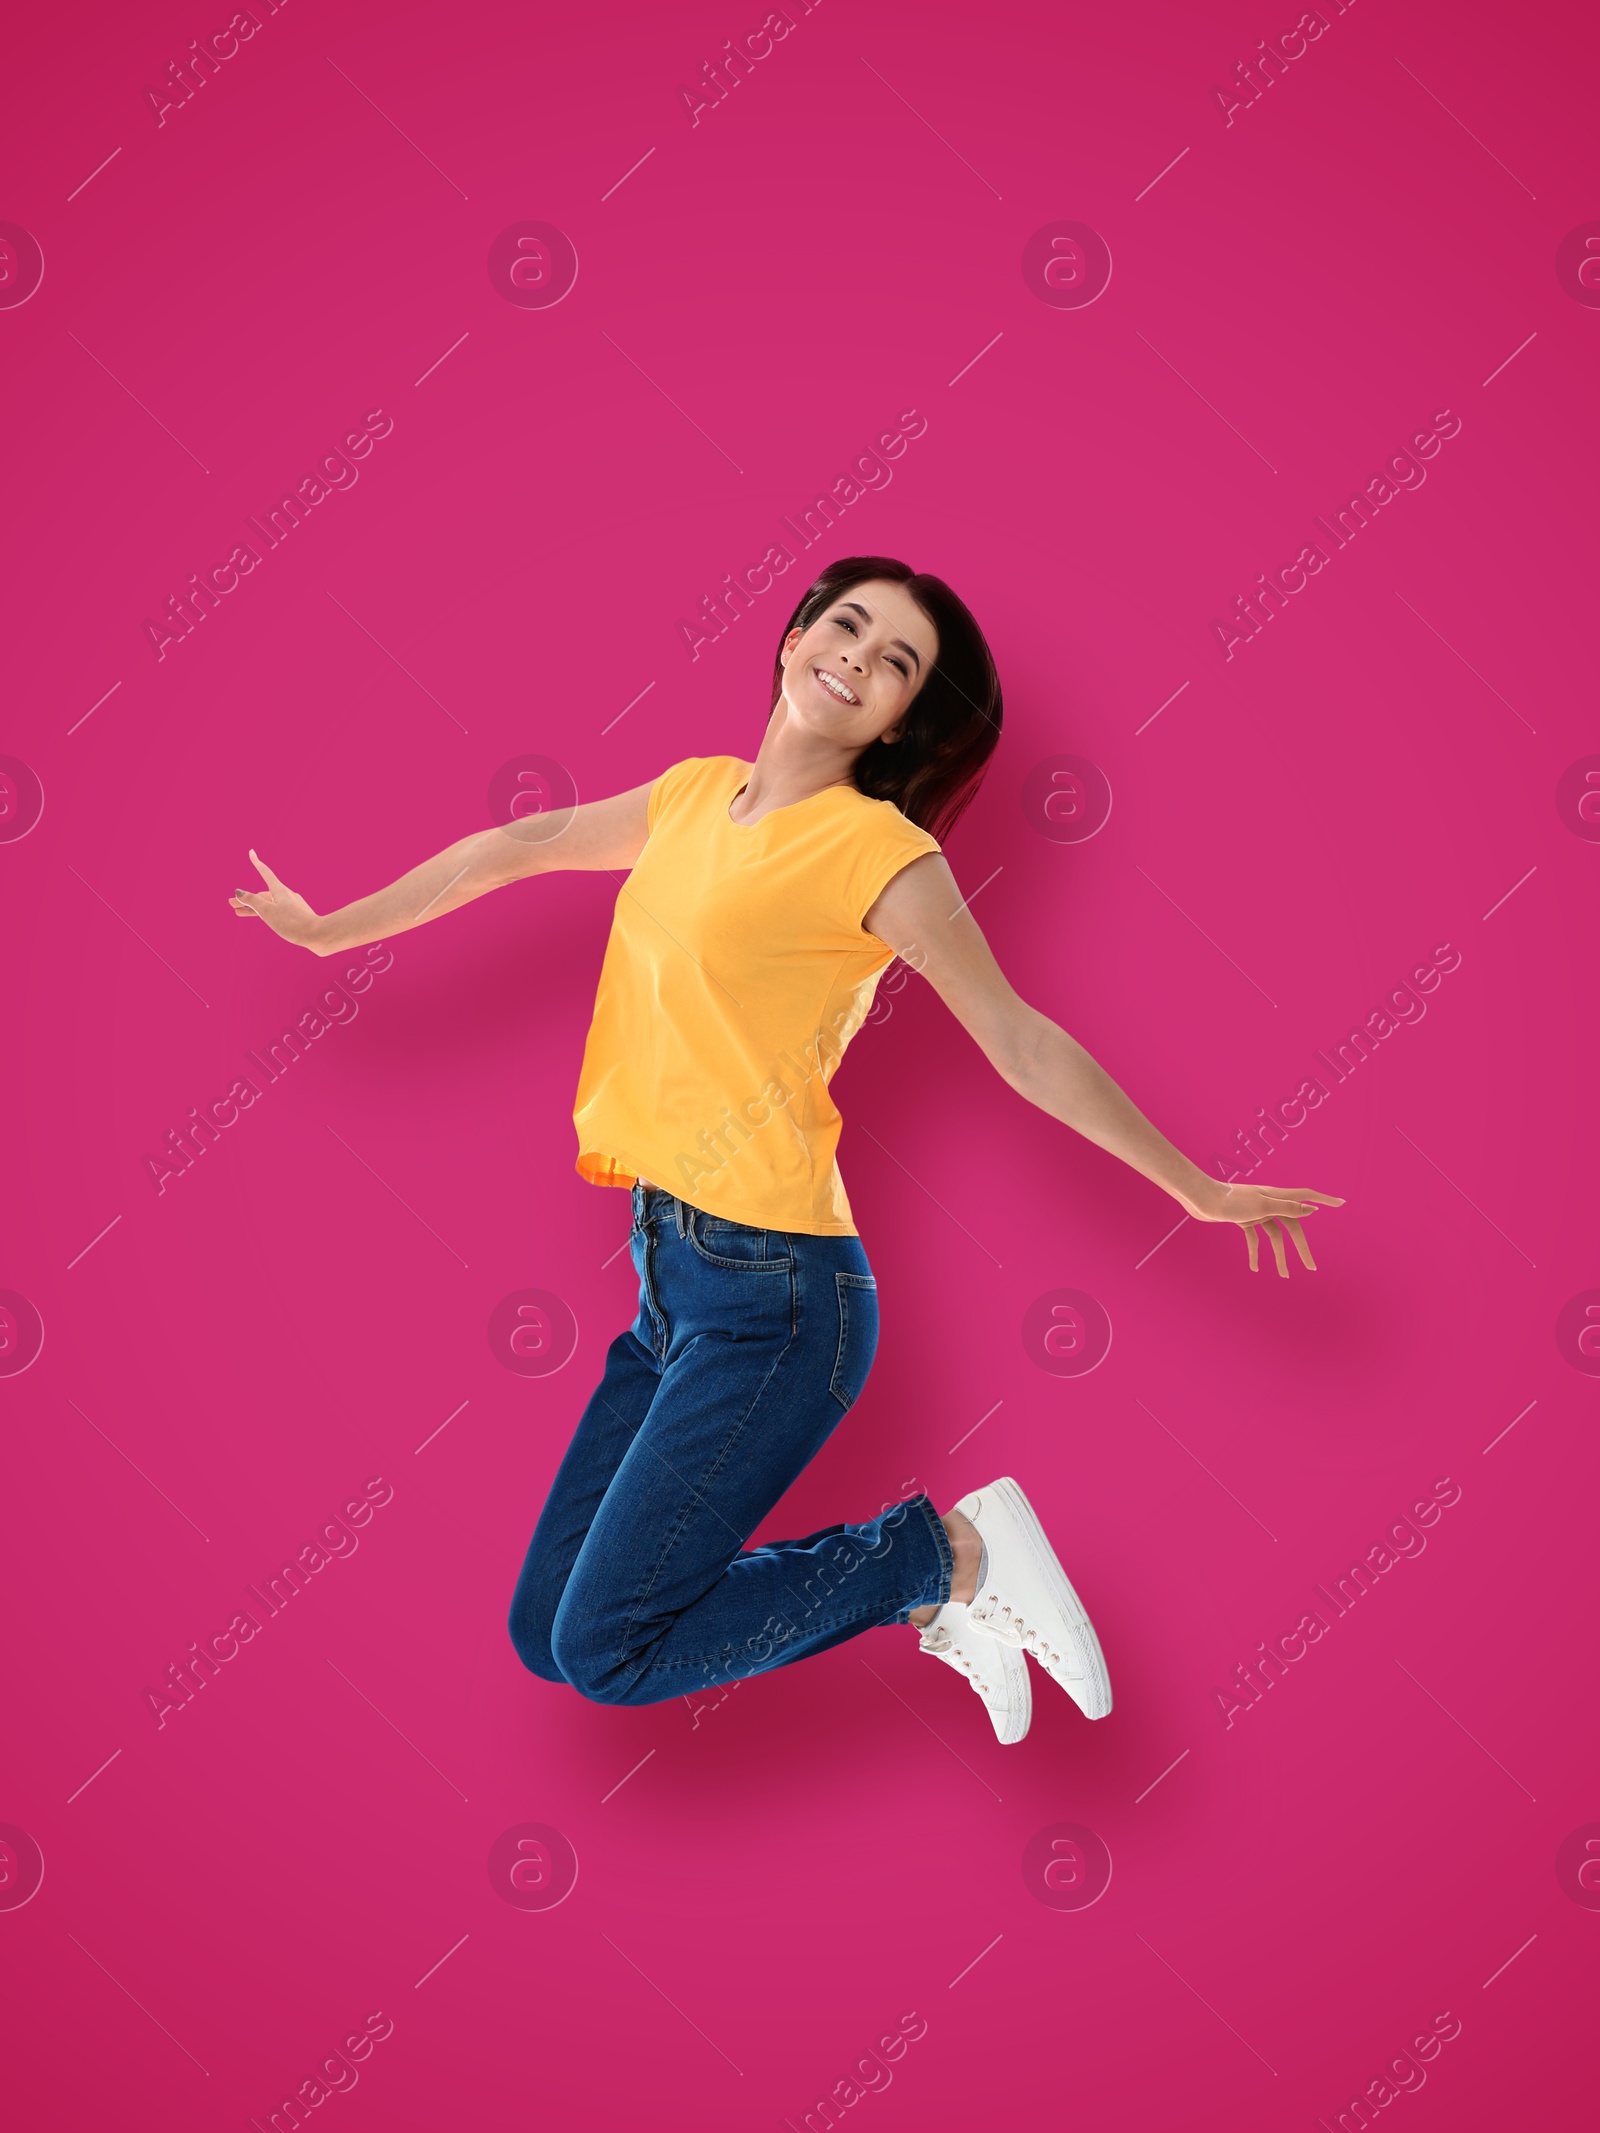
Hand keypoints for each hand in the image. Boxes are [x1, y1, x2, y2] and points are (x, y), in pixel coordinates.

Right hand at [229, 849, 325, 952]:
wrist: (317, 935)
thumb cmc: (292, 923)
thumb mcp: (267, 912)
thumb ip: (252, 901)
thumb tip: (238, 892)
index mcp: (279, 890)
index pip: (265, 872)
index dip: (257, 863)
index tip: (252, 852)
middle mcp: (286, 895)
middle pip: (262, 894)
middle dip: (245, 899)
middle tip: (230, 903)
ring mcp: (292, 905)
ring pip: (268, 904)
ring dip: (253, 907)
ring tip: (238, 913)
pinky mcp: (296, 915)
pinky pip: (277, 910)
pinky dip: (266, 913)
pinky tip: (262, 917)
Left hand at [1179, 1179, 1345, 1276]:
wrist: (1201, 1199)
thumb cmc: (1230, 1201)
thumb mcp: (1261, 1205)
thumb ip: (1287, 1208)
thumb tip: (1311, 1210)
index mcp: (1277, 1197)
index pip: (1307, 1197)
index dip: (1325, 1201)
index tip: (1342, 1204)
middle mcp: (1270, 1203)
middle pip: (1292, 1227)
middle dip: (1301, 1248)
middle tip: (1311, 1268)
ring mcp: (1256, 1211)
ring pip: (1274, 1236)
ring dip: (1278, 1256)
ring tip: (1283, 1276)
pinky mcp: (1243, 1219)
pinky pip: (1255, 1238)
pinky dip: (1255, 1252)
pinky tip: (1254, 1268)